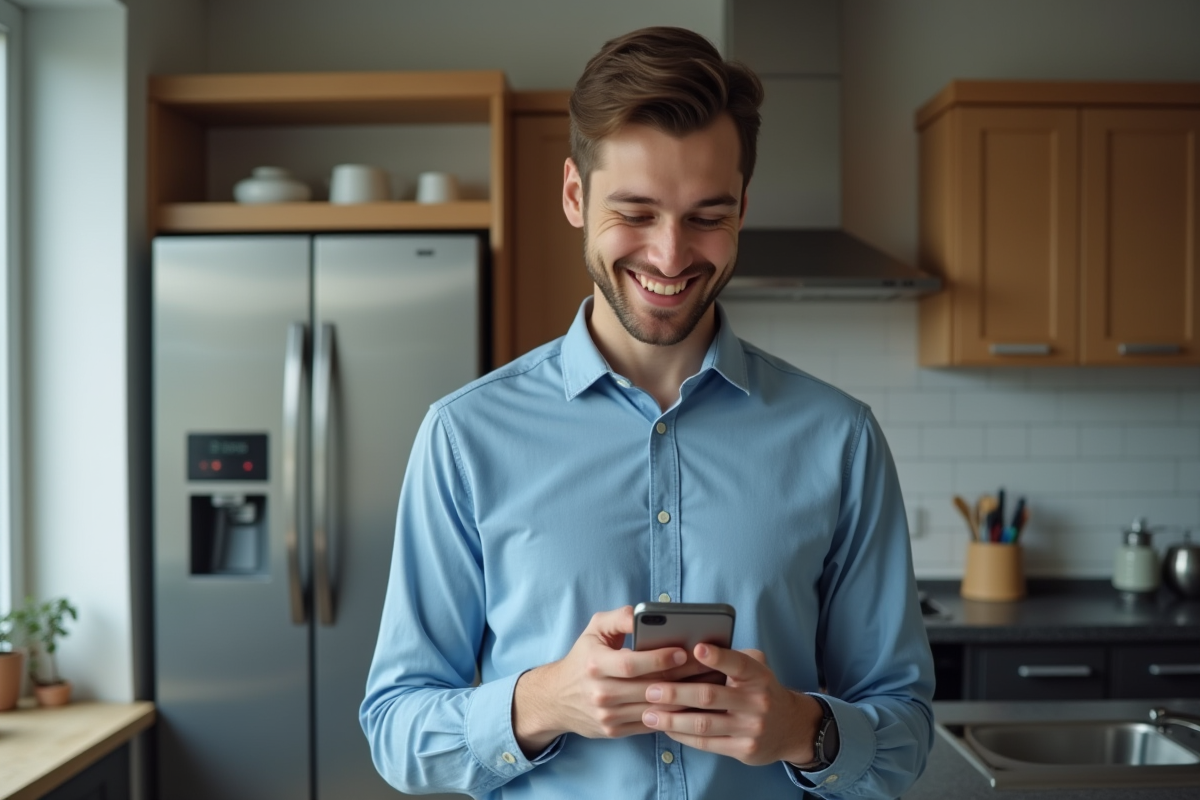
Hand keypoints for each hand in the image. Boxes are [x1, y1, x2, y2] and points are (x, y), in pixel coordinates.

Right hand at [512, 606, 711, 754]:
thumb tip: (642, 613)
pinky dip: (674, 714)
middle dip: (682, 677)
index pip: (631, 664)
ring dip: (684, 698)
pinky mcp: (615, 730)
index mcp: (595, 665)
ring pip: (655, 708)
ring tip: (708, 684)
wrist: (556, 699)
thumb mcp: (594, 630)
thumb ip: (619, 618)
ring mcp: (608, 715)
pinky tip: (692, 703)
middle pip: (649, 687)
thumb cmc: (583, 658)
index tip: (683, 651)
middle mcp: (600, 692)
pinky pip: (651, 724)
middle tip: (708, 667)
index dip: (659, 658)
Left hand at [640, 644, 824, 766]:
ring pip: (704, 723)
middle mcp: (757, 702)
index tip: (695, 648)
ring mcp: (751, 728)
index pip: (737, 663)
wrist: (791, 728)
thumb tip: (692, 649)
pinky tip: (666, 728)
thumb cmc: (761, 690)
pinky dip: (683, 735)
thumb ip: (732, 659)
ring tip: (649, 714)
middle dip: (676, 693)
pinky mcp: (744, 750)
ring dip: (672, 720)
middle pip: (709, 696)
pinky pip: (707, 743)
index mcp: (758, 676)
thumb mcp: (757, 669)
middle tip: (651, 689)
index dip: (717, 656)